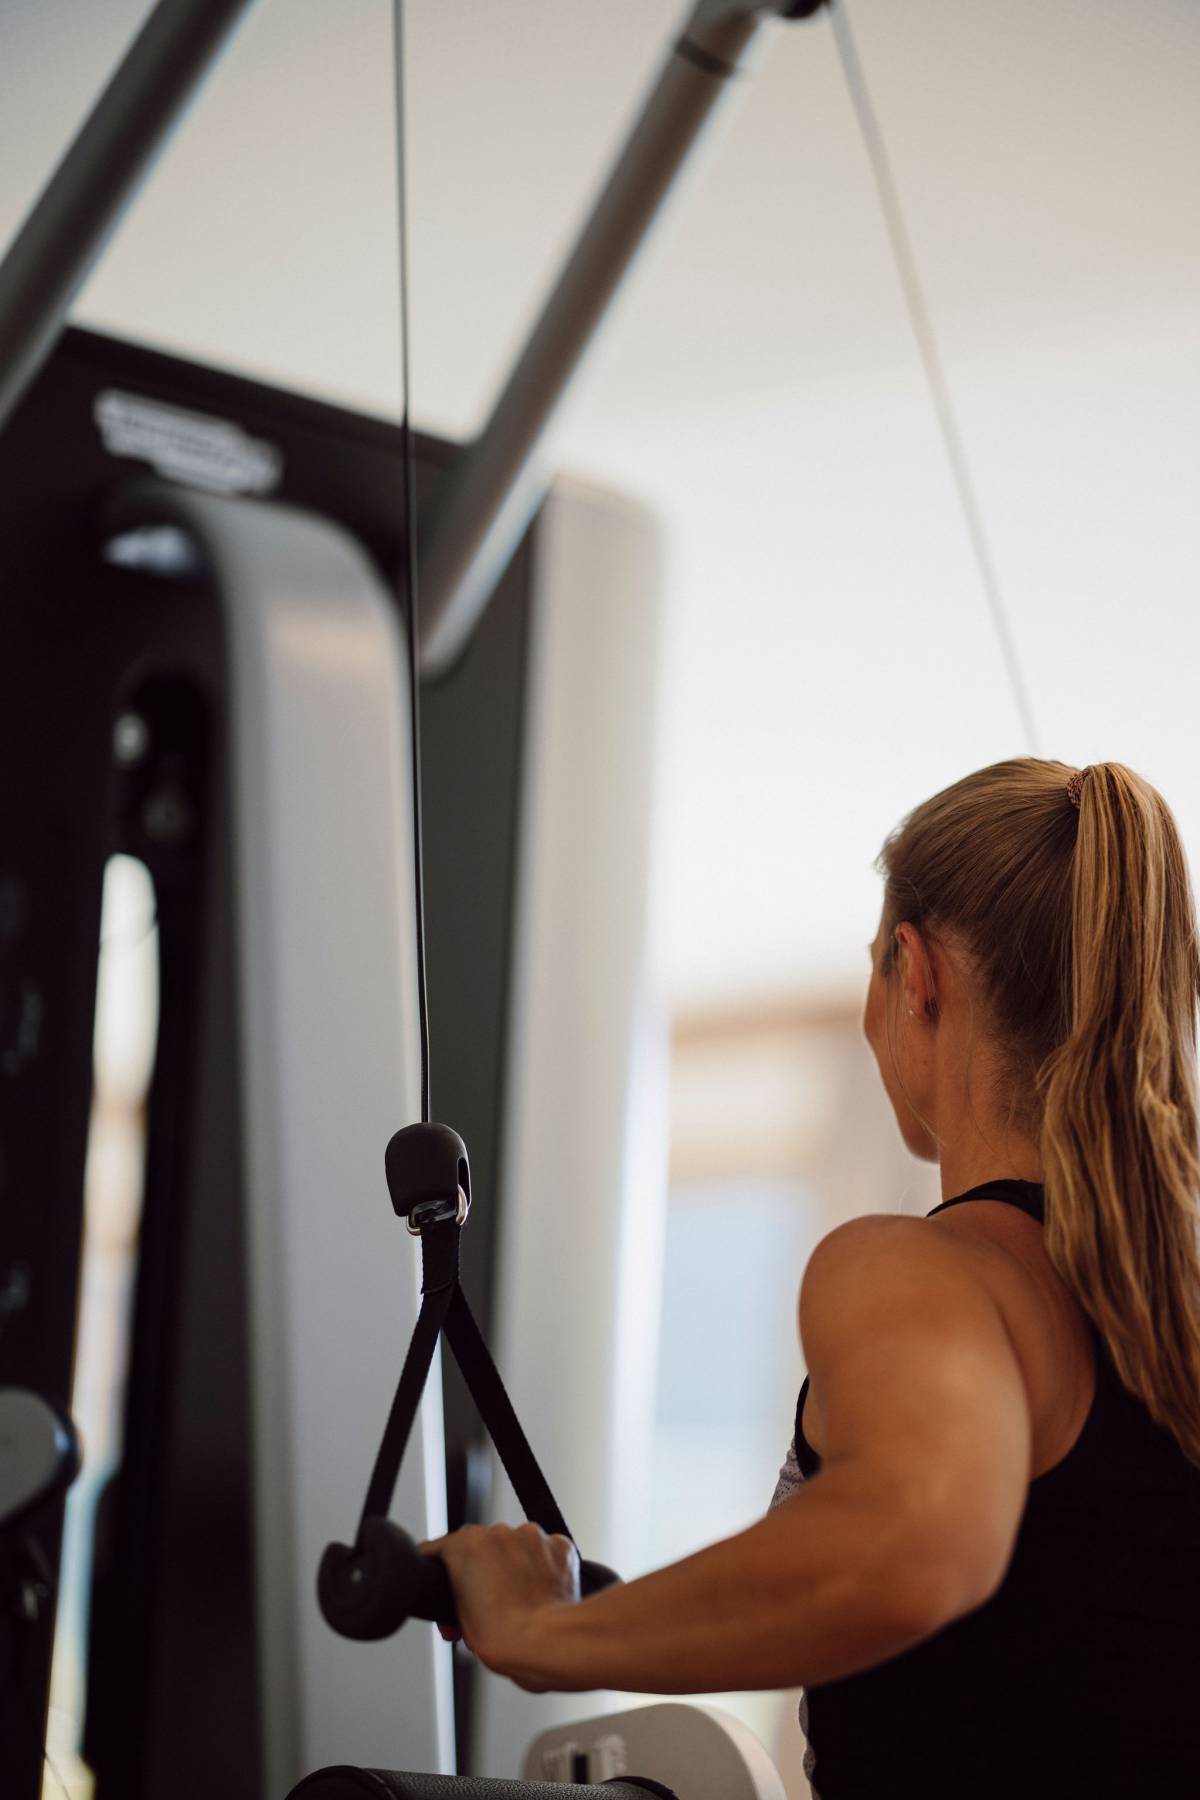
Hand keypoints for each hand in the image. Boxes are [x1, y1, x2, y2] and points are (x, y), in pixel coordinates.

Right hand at [417, 1522, 580, 1690]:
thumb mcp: (457, 1620)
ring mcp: (531, 1536)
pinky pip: (546, 1552)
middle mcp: (498, 1532)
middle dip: (482, 1571)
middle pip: (483, 1547)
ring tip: (519, 1601)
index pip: (442, 1548)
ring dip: (514, 1567)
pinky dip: (543, 1568)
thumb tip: (465, 1598)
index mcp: (466, 1544)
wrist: (545, 1642)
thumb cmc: (502, 1636)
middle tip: (486, 1604)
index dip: (442, 1573)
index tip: (448, 1588)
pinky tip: (541, 1593)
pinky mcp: (559, 1545)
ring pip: (516, 1547)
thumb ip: (456, 1595)